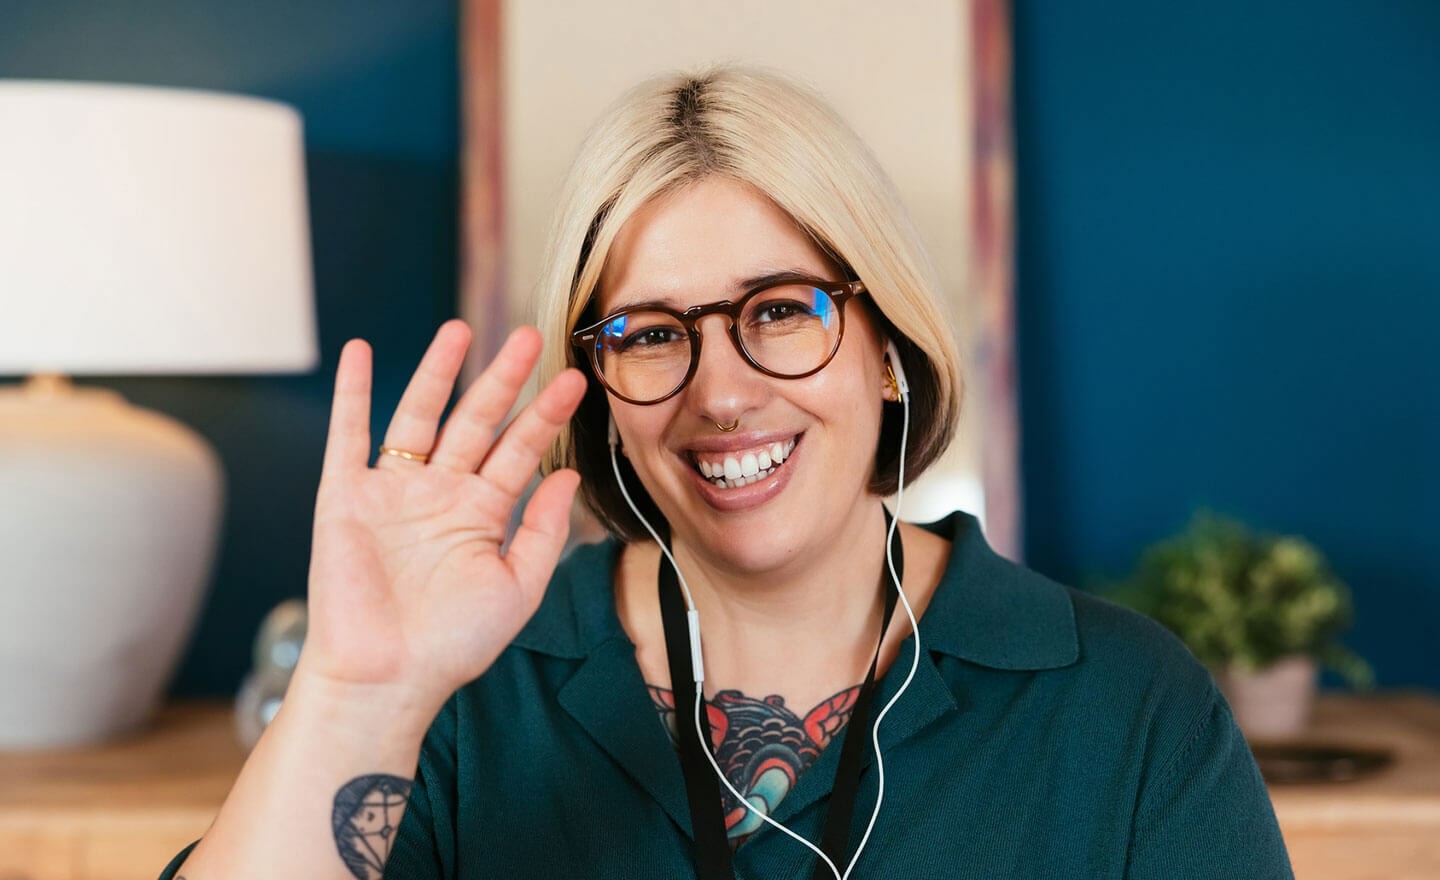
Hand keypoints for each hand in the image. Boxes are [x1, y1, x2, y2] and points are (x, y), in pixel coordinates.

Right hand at [298, 320, 587, 713]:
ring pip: (417, 416)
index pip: (519, 451)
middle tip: (530, 335)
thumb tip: (568, 477)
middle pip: (475, 421)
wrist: (386, 677)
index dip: (545, 415)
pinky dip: (351, 393)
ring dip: (437, 372)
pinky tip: (358, 352)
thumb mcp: (517, 587)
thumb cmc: (452, 644)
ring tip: (461, 330)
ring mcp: (391, 491)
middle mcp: (438, 495)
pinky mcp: (345, 496)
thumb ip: (542, 530)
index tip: (575, 379)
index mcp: (480, 515)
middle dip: (502, 378)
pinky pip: (348, 434)